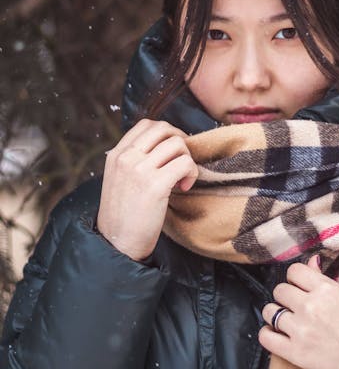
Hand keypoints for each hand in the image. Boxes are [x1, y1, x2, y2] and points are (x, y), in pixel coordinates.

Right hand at [97, 118, 197, 260]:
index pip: (147, 124)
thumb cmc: (123, 215)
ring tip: (182, 179)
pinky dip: (191, 173)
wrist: (117, 244)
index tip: (172, 152)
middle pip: (164, 129)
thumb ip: (134, 160)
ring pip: (177, 144)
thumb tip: (164, 145)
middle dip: (180, 142)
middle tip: (181, 163)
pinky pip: (185, 164)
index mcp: (117, 154)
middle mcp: (126, 158)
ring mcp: (140, 170)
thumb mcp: (119, 179)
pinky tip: (184, 187)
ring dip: (187, 159)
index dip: (167, 133)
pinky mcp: (155, 185)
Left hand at [259, 256, 338, 368]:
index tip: (300, 289)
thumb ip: (323, 279)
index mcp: (327, 289)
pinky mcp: (295, 353)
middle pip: (279, 290)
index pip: (294, 271)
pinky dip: (268, 335)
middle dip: (285, 298)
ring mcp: (301, 330)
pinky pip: (265, 337)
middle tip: (296, 308)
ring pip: (269, 311)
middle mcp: (311, 306)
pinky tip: (278, 336)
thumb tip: (310, 260)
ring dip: (275, 315)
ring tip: (287, 322)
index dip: (295, 280)